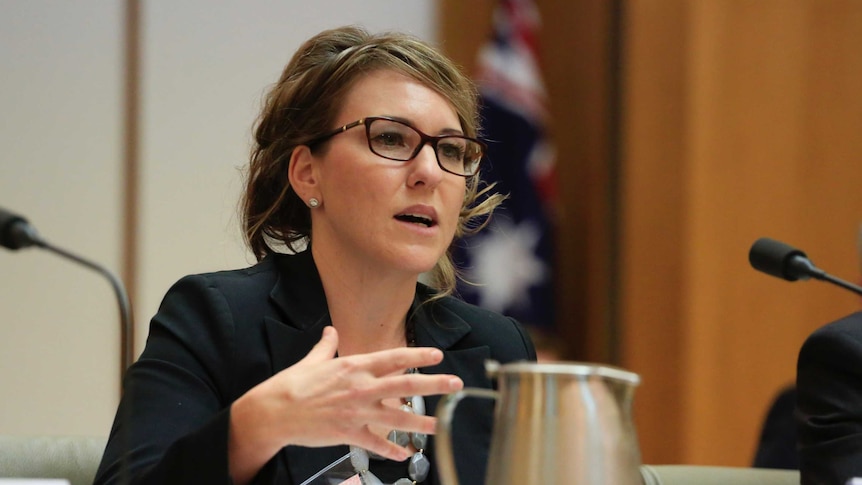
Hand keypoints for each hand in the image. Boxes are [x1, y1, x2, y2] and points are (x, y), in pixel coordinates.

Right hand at [228, 326, 462, 482]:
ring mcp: (356, 412)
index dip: (418, 355)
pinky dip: (390, 451)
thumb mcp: (312, 360)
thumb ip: (326, 345)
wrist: (273, 413)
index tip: (437, 355)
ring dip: (420, 422)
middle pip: (405, 385)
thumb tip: (330, 331)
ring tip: (438, 425)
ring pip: (397, 417)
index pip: (394, 357)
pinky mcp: (348, 433)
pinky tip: (403, 455)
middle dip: (434, 384)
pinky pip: (375, 443)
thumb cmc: (291, 385)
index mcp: (354, 366)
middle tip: (455, 384)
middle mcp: (361, 387)